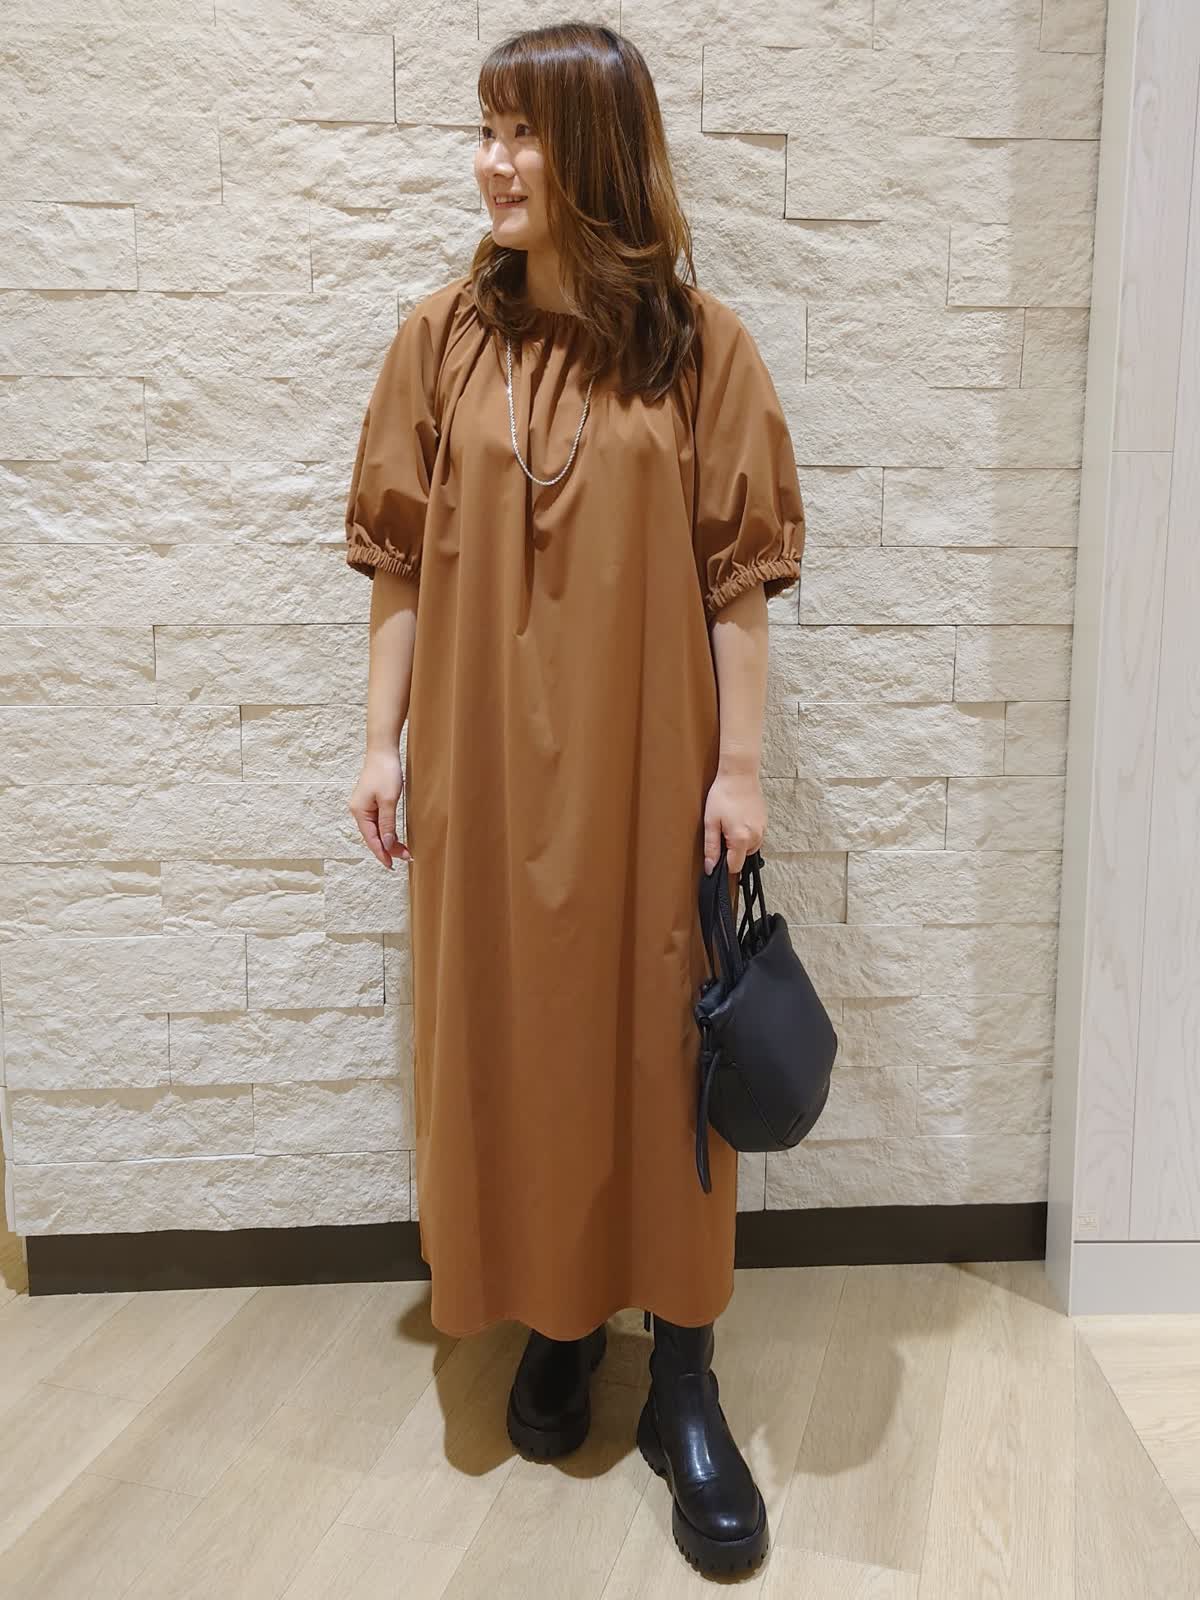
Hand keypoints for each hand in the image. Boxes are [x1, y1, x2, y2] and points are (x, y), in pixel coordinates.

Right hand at [348, 748, 410, 869]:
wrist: (383, 751)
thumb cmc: (385, 772)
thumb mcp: (389, 800)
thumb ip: (387, 824)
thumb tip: (387, 844)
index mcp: (359, 812)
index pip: (371, 839)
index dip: (382, 853)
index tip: (392, 865)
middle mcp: (359, 811)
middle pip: (374, 836)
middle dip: (389, 848)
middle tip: (406, 857)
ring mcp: (364, 806)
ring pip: (376, 830)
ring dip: (389, 841)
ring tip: (404, 851)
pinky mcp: (371, 802)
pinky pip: (378, 822)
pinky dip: (387, 831)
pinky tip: (395, 837)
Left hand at [703, 766, 765, 875]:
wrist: (739, 774)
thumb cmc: (723, 794)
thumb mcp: (710, 822)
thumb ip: (711, 847)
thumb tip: (710, 867)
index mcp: (741, 839)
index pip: (734, 867)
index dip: (723, 865)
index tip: (716, 855)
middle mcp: (756, 837)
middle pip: (742, 858)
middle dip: (731, 851)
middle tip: (722, 832)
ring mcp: (763, 830)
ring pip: (749, 849)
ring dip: (739, 843)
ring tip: (730, 824)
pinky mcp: (765, 823)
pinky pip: (755, 837)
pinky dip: (747, 834)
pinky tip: (738, 820)